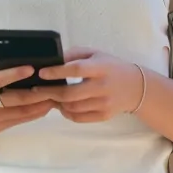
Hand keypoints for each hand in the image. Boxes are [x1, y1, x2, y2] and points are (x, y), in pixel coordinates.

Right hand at [0, 60, 56, 134]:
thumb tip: (15, 62)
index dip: (15, 75)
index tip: (32, 69)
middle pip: (15, 100)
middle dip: (37, 94)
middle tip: (54, 85)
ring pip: (20, 113)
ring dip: (40, 105)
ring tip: (55, 95)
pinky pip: (18, 121)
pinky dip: (33, 113)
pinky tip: (44, 105)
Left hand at [32, 49, 146, 123]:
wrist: (135, 87)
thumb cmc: (111, 67)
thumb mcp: (96, 54)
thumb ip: (75, 54)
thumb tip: (53, 60)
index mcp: (101, 68)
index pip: (76, 70)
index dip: (57, 72)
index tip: (41, 73)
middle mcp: (103, 87)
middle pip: (70, 94)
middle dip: (50, 92)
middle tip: (36, 89)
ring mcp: (104, 103)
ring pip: (72, 107)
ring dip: (57, 103)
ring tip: (49, 96)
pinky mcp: (104, 116)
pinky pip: (79, 118)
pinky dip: (67, 113)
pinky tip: (62, 106)